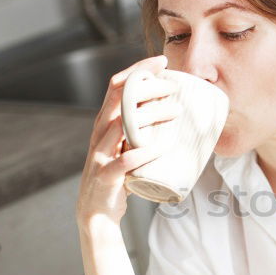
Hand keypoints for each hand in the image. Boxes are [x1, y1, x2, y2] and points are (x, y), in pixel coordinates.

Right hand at [75, 54, 182, 231]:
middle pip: (119, 100)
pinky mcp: (106, 177)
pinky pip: (123, 162)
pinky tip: (160, 148)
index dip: (137, 71)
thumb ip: (143, 129)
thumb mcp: (128, 146)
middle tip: (175, 87)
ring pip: (121, 126)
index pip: (117, 87)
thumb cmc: (118, 176)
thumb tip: (177, 111)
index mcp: (105, 123)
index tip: (161, 62)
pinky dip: (142, 154)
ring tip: (176, 112)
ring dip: (149, 115)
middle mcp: (99, 134)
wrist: (98, 212)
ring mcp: (100, 155)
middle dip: (146, 87)